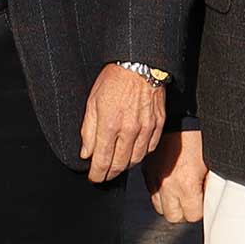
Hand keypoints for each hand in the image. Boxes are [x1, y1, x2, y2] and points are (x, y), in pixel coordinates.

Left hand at [79, 63, 164, 184]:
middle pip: (120, 164)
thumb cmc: (113, 80)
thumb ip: (88, 131)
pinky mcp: (158, 124)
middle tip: (104, 176)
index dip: (97, 174)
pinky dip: (141, 154)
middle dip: (110, 174)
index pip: (102, 160)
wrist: (139, 65)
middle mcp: (129, 130)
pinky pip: (150, 148)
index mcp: (110, 125)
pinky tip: (134, 153)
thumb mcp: (92, 103)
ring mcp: (146, 129)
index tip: (94, 178)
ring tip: (117, 166)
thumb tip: (86, 153)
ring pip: (136, 159)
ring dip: (125, 166)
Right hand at [148, 127, 207, 222]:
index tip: (202, 202)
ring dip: (169, 204)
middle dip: (183, 212)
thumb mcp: (210, 166)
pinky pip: (151, 192)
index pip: (192, 216)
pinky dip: (159, 191)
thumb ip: (208, 187)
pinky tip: (169, 182)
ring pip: (159, 208)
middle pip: (173, 217)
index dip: (199, 211)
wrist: (178, 119)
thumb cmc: (197, 138)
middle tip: (190, 201)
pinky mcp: (146, 171)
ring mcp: (154, 178)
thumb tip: (209, 200)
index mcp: (186, 185)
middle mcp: (168, 185)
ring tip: (178, 193)